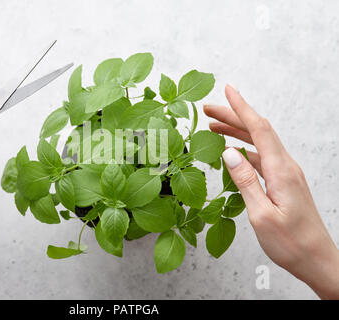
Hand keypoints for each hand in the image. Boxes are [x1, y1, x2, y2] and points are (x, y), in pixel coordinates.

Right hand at [204, 85, 338, 298]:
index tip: (228, 90)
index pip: (260, 129)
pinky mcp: (283, 181)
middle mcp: (286, 166)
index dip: (242, 108)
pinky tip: (231, 152)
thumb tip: (229, 153)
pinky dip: (244, 149)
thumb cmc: (291, 242)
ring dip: (237, 132)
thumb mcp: (261, 214)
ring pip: (259, 143)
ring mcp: (286, 173)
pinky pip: (262, 157)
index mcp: (281, 171)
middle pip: (258, 131)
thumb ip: (245, 181)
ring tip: (213, 127)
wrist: (316, 258)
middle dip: (233, 116)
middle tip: (208, 110)